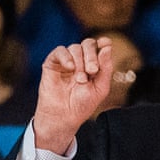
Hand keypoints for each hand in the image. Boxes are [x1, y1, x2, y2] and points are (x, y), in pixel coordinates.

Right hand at [33, 38, 113, 153]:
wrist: (64, 116)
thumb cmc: (82, 105)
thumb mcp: (100, 87)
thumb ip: (106, 68)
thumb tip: (107, 46)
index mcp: (93, 65)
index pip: (99, 47)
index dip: (103, 43)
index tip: (106, 43)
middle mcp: (80, 61)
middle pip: (88, 44)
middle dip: (92, 56)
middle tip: (92, 70)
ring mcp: (66, 61)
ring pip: (75, 48)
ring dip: (80, 62)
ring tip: (80, 79)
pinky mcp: (52, 63)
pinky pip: (60, 51)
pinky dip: (66, 57)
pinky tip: (70, 68)